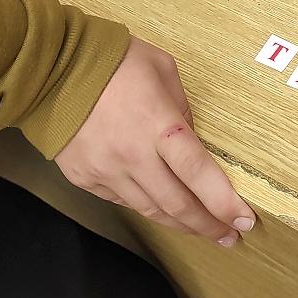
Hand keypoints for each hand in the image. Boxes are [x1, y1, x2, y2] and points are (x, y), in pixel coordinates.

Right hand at [54, 36, 256, 246]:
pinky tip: (162, 208)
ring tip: (203, 231)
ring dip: (181, 225)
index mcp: (159, 125)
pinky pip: (123, 201)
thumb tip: (191, 138)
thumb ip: (182, 108)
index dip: (224, 202)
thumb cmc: (113, 60)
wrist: (52, 67)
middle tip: (229, 236)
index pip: (198, 173)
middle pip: (178, 204)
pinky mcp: (86, 179)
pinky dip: (147, 206)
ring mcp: (107, 171)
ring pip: (151, 211)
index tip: (244, 221)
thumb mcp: (162, 70)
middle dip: (209, 226)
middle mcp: (133, 156)